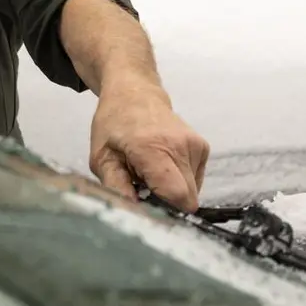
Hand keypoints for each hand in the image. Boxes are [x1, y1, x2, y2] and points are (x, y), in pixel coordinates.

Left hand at [88, 80, 209, 211]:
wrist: (135, 92)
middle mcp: (180, 146)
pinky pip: (195, 180)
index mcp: (152, 148)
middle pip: (187, 198)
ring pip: (192, 192)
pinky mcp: (203, 147)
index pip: (177, 195)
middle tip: (144, 189)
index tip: (148, 209)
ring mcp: (195, 145)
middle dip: (167, 203)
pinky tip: (163, 165)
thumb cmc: (114, 125)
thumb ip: (116, 187)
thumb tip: (133, 213)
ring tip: (151, 172)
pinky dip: (180, 179)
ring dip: (172, 190)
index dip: (165, 210)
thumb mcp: (102, 158)